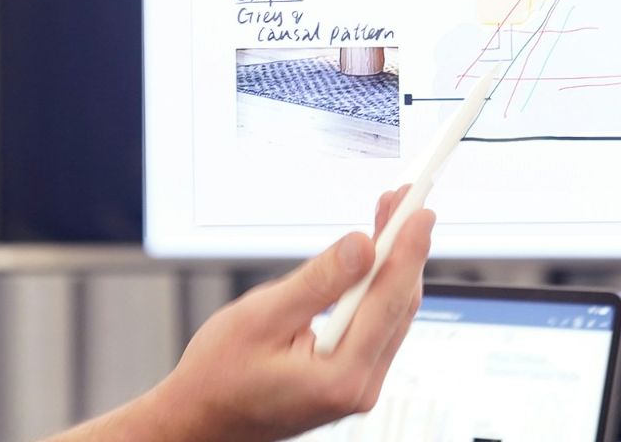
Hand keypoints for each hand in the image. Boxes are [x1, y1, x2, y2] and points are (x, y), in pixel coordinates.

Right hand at [145, 186, 435, 441]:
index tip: (420, 211)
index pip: (388, 302)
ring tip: (390, 217)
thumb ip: (318, 281)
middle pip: (397, 305)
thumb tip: (363, 245)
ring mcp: (358, 386)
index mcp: (340, 378)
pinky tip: (372, 257)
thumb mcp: (262, 317)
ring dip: (391, 263)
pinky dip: (376, 286)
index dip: (408, 250)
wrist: (200, 420)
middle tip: (404, 200)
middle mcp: (359, 387)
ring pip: (390, 313)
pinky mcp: (350, 377)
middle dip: (403, 247)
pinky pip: (375, 324)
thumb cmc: (218, 376)